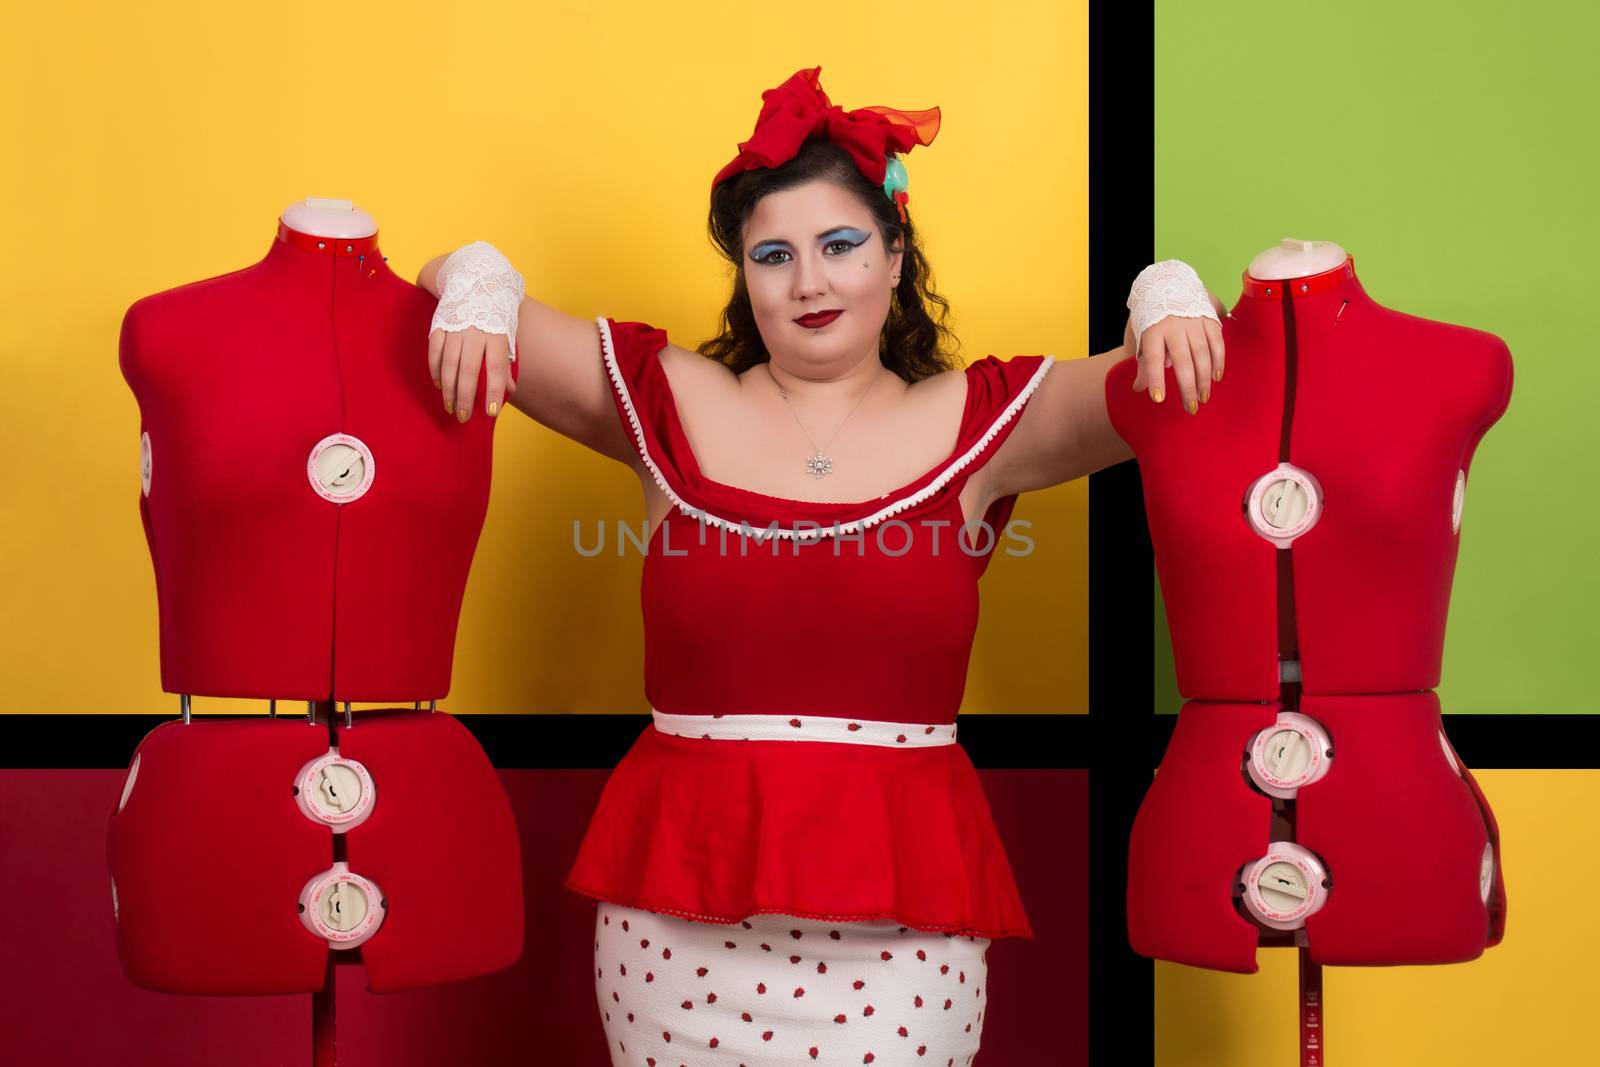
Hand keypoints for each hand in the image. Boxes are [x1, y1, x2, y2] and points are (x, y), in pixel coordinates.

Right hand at [427, 240, 524, 421]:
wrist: (473, 279)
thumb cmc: (495, 313)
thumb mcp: (506, 335)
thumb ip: (506, 363)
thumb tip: (509, 391)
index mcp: (495, 334)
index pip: (495, 368)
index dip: (494, 391)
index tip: (492, 412)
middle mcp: (474, 332)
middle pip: (469, 370)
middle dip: (466, 396)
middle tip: (464, 417)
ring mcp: (455, 328)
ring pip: (449, 363)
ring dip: (449, 388)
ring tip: (451, 407)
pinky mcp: (439, 324)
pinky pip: (435, 351)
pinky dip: (436, 370)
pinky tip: (439, 385)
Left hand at [1125, 261, 1227, 414]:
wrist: (1168, 283)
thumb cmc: (1152, 317)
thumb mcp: (1141, 336)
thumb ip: (1142, 363)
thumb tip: (1137, 389)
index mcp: (1152, 329)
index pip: (1152, 358)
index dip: (1156, 379)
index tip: (1159, 399)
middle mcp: (1173, 325)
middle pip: (1181, 360)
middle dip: (1187, 386)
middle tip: (1191, 408)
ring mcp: (1193, 320)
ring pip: (1201, 354)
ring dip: (1204, 378)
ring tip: (1204, 397)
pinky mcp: (1209, 318)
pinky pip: (1216, 342)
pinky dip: (1218, 361)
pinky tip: (1216, 378)